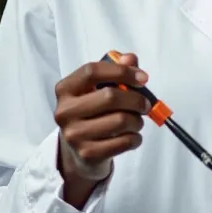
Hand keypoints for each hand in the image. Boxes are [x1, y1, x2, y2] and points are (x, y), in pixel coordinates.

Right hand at [54, 53, 150, 207]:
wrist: (78, 150)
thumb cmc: (93, 111)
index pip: (92, 71)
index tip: (143, 78)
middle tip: (146, 104)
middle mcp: (65, 111)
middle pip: (109, 97)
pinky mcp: (87, 153)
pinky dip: (135, 138)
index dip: (121, 71)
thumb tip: (130, 58)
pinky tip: (133, 136)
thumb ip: (116, 70)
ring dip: (137, 120)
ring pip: (120, 121)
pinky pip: (123, 142)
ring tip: (137, 121)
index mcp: (65, 89)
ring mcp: (74, 134)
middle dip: (136, 99)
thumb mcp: (99, 88)